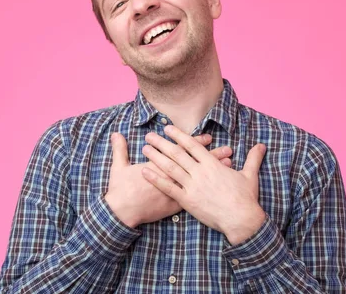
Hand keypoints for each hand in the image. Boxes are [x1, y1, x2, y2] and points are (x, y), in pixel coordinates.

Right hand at [104, 132, 232, 227]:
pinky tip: (219, 186)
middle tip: (228, 149)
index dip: (196, 143)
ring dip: (215, 171)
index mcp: (161, 165)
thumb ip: (120, 149)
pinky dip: (209, 189)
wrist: (123, 211)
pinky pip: (196, 196)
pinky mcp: (176, 205)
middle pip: (197, 164)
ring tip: (230, 165)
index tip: (209, 137)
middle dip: (213, 156)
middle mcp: (171, 176)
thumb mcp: (119, 167)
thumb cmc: (121, 190)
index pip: (183, 151)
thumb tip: (116, 134)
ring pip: (200, 180)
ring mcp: (175, 191)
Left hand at [141, 126, 266, 244]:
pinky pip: (169, 188)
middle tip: (149, 135)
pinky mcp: (188, 201)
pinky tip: (144, 172)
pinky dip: (156, 179)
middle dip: (162, 143)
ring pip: (170, 168)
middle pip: (177, 154)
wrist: (241, 219)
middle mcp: (200, 172)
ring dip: (156, 157)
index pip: (192, 145)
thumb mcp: (249, 175)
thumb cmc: (246, 198)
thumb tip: (261, 145)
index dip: (179, 135)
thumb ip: (252, 158)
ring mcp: (193, 186)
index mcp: (213, 164)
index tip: (168, 128)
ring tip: (145, 148)